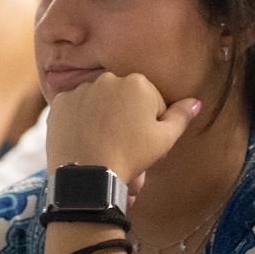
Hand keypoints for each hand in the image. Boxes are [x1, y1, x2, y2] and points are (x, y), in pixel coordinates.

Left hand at [45, 72, 201, 188]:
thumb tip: (195, 101)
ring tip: (102, 144)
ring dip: (102, 118)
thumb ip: (181, 117)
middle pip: (123, 100)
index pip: (150, 101)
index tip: (143, 142)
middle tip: (122, 145)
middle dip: (125, 118)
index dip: (150, 125)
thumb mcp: (165, 140)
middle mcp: (108, 78)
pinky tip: (84, 139)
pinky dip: (79, 121)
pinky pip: (74, 109)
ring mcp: (81, 89)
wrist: (88, 174)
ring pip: (98, 103)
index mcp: (138, 83)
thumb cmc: (131, 156)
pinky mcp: (60, 103)